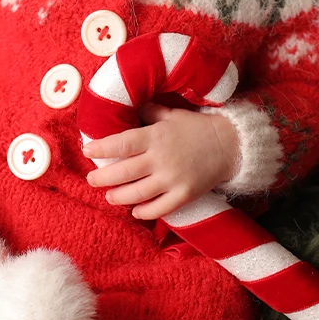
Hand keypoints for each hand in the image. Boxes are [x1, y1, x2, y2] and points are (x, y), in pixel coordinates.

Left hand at [84, 105, 240, 220]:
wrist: (230, 145)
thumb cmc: (197, 127)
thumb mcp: (172, 115)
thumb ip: (149, 113)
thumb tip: (130, 108)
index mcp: (156, 136)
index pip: (121, 143)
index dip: (101, 148)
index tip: (88, 150)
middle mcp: (161, 159)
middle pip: (123, 172)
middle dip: (102, 177)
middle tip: (91, 179)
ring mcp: (173, 179)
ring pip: (137, 193)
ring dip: (118, 196)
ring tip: (109, 195)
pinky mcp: (185, 195)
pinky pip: (159, 209)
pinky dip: (144, 211)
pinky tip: (135, 211)